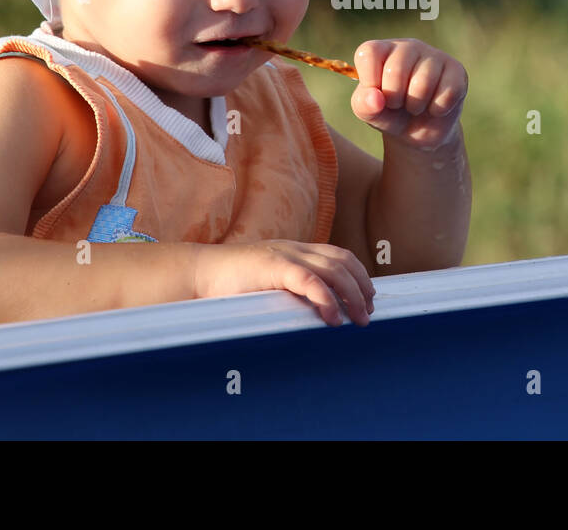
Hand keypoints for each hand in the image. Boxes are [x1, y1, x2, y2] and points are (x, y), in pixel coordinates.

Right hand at [193, 240, 375, 326]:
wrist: (198, 273)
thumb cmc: (230, 284)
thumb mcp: (269, 283)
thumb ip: (290, 290)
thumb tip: (312, 313)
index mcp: (295, 250)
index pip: (339, 255)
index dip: (359, 275)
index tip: (369, 298)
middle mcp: (295, 248)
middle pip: (343, 261)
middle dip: (362, 287)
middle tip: (369, 313)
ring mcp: (284, 254)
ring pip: (333, 270)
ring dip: (352, 296)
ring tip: (358, 319)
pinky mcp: (273, 266)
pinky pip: (309, 280)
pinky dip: (326, 298)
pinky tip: (332, 317)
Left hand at [351, 39, 467, 150]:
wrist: (419, 131)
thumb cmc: (389, 114)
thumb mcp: (369, 113)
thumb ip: (363, 105)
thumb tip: (375, 98)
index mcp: (381, 50)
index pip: (369, 54)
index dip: (370, 81)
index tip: (376, 95)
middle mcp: (407, 46)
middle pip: (396, 69)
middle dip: (395, 98)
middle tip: (398, 104)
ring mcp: (434, 55)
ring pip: (423, 82)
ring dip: (416, 106)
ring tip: (415, 106)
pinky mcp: (457, 70)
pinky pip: (447, 92)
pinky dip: (437, 109)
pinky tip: (434, 106)